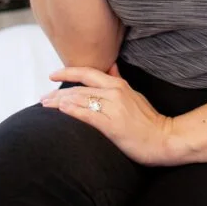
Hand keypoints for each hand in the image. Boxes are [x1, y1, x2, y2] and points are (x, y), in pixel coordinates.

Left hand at [40, 62, 179, 165]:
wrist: (164, 138)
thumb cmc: (149, 120)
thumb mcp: (135, 94)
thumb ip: (120, 81)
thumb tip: (111, 67)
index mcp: (118, 84)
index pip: (87, 72)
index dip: (68, 72)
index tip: (52, 75)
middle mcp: (114, 92)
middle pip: (79, 88)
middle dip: (57, 92)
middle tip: (42, 99)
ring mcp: (113, 108)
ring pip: (80, 100)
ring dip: (59, 102)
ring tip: (45, 106)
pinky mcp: (112, 125)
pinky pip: (88, 115)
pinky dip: (73, 111)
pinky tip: (61, 110)